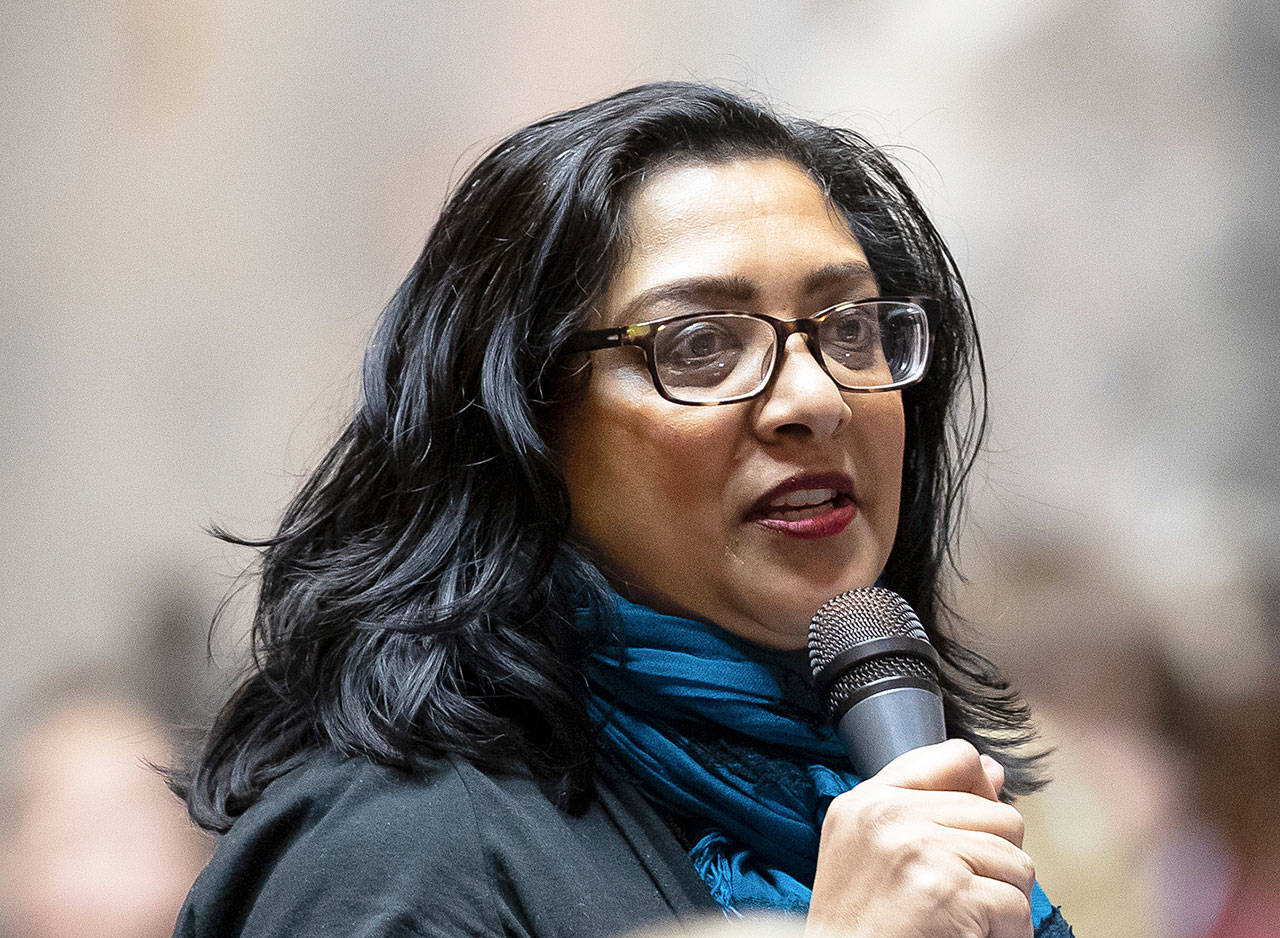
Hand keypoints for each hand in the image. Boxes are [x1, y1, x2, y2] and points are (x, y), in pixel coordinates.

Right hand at [805, 740, 1034, 937]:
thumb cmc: (857, 926)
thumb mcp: (868, 849)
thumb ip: (927, 804)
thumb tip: (995, 773)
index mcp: (867, 802)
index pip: (955, 757)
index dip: (983, 794)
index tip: (971, 836)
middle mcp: (889, 815)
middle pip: (1000, 816)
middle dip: (997, 865)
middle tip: (963, 898)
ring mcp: (918, 849)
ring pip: (1017, 861)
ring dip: (1005, 903)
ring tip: (965, 922)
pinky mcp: (946, 891)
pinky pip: (1016, 906)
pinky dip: (1006, 935)